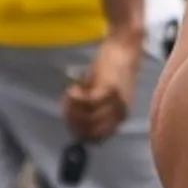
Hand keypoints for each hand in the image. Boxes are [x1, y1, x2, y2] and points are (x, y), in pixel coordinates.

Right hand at [62, 29, 142, 144]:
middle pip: (88, 132)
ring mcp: (116, 104)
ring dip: (72, 109)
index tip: (67, 118)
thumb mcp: (99, 94)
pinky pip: (87, 103)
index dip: (77, 131)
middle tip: (65, 105)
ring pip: (86, 120)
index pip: (95, 139)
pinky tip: (73, 88)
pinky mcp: (110, 91)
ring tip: (70, 94)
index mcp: (118, 118)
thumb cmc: (109, 70)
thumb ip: (89, 109)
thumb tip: (71, 121)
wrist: (122, 48)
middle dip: (71, 122)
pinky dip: (75, 98)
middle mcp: (119, 114)